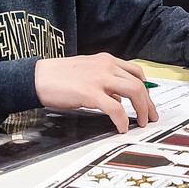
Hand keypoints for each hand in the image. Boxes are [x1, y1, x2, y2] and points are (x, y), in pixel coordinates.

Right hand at [34, 53, 157, 133]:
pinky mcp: (90, 93)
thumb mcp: (87, 72)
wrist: (38, 77)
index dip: (146, 88)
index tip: (148, 101)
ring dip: (142, 110)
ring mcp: (99, 79)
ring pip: (134, 92)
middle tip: (150, 117)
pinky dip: (122, 120)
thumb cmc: (59, 76)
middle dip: (149, 103)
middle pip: (139, 83)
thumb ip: (105, 82)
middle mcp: (106, 66)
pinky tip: (122, 127)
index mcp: (106, 60)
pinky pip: (116, 108)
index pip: (136, 72)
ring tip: (141, 123)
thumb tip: (118, 99)